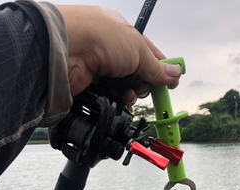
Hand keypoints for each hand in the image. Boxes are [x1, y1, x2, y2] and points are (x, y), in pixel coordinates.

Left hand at [55, 5, 181, 104]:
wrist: (65, 50)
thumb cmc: (99, 37)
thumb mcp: (137, 49)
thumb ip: (156, 66)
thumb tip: (174, 73)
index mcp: (123, 34)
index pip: (148, 53)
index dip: (161, 69)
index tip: (171, 83)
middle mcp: (110, 50)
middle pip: (136, 74)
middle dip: (144, 85)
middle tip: (143, 89)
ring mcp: (99, 68)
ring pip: (123, 88)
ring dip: (130, 95)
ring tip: (127, 96)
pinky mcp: (89, 86)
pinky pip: (109, 99)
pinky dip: (116, 104)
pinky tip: (119, 104)